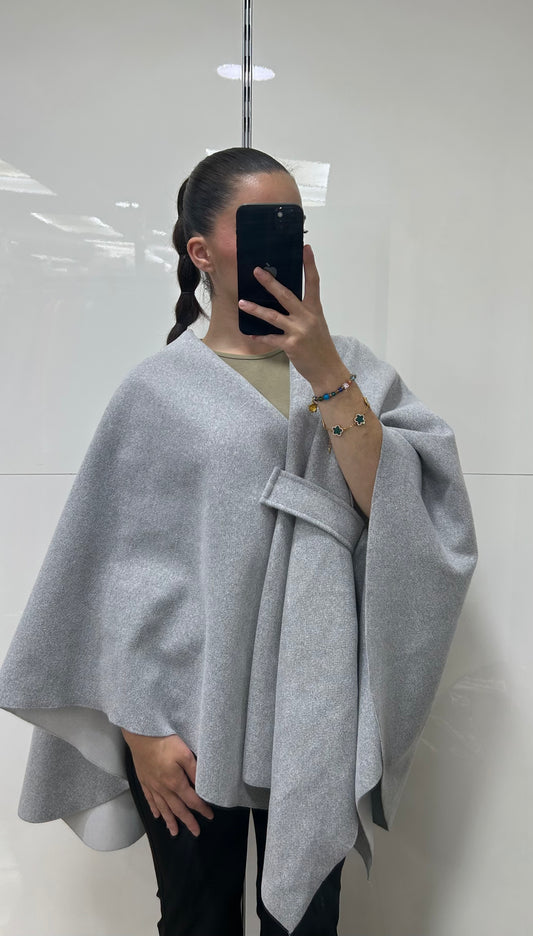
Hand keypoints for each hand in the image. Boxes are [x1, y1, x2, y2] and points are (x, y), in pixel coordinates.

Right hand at [122, 729, 214, 837]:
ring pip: (163, 808)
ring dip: (170, 821)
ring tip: (174, 832)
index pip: (192, 800)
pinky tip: (157, 816)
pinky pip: (150, 800)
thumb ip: (194, 771)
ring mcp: (152, 786)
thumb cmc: (165, 742)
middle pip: (177, 809)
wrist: (141, 736)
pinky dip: (155, 809)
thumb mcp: (185, 753)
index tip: (209, 816)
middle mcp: (163, 789)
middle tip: (195, 832)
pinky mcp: (144, 781)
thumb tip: (202, 786)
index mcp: (175, 782)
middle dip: (187, 821)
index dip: (201, 809)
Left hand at [237, 243, 343, 385]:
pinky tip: (251, 335)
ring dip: (255, 309)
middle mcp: (307, 317)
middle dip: (270, 282)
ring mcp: (298, 331)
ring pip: (273, 316)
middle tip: (257, 271)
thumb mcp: (316, 324)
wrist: (327, 369)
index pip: (313, 282)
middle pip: (286, 295)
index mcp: (315, 310)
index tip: (305, 248)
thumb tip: (284, 302)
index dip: (309, 265)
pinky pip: (271, 338)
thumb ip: (303, 313)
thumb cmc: (320, 346)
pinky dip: (260, 337)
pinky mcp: (291, 344)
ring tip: (242, 302)